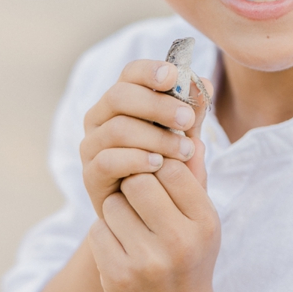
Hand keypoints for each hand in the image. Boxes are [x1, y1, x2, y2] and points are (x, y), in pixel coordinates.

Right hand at [78, 59, 209, 213]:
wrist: (153, 220)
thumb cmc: (169, 173)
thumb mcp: (186, 140)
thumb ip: (193, 114)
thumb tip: (202, 82)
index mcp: (122, 101)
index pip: (129, 73)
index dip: (149, 71)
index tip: (173, 77)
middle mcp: (100, 118)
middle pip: (119, 96)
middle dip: (157, 106)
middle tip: (187, 121)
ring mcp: (91, 146)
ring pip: (116, 128)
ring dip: (155, 137)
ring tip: (184, 151)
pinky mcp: (90, 175)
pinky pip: (107, 160)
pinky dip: (135, 160)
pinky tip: (158, 166)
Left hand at [88, 158, 220, 291]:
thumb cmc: (189, 260)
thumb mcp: (202, 222)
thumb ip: (194, 177)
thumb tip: (188, 129)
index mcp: (205, 223)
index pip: (170, 168)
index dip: (156, 167)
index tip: (155, 176)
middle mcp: (180, 242)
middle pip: (138, 180)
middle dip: (132, 184)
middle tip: (138, 200)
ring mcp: (148, 261)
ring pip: (113, 203)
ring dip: (116, 209)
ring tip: (132, 229)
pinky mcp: (119, 276)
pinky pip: (97, 231)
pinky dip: (105, 235)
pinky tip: (121, 250)